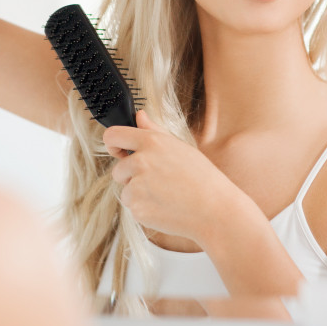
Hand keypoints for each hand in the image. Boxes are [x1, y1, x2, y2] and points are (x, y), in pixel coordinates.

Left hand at [103, 109, 239, 245]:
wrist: (214, 210)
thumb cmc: (201, 177)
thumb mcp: (179, 147)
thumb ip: (153, 130)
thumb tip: (139, 115)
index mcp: (151, 142)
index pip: (112, 136)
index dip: (112, 144)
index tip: (118, 152)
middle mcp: (140, 161)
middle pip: (117, 170)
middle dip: (130, 177)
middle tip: (158, 181)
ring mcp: (137, 186)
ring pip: (125, 191)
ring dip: (139, 194)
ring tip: (165, 195)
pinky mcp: (137, 208)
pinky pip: (133, 208)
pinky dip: (145, 209)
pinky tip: (165, 206)